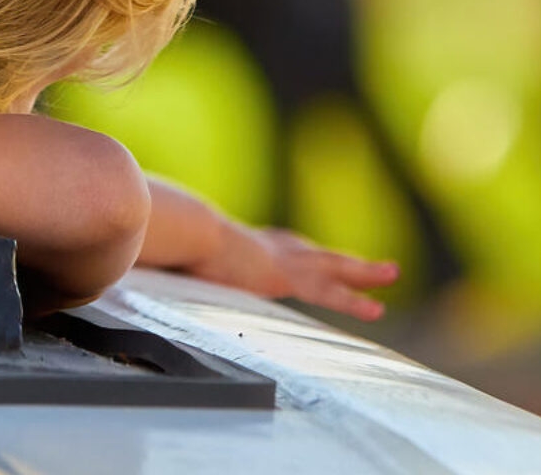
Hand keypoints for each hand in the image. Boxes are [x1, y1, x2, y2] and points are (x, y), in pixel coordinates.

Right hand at [164, 217, 400, 321]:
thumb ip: (173, 250)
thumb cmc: (174, 237)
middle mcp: (270, 246)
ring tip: (392, 274)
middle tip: (373, 265)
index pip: (281, 244)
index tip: (307, 252)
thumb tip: (149, 247)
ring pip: (332, 266)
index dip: (297, 250)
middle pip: (315, 252)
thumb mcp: (175, 248)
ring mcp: (281, 259)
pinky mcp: (286, 275)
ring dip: (363, 272)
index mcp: (246, 241)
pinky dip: (352, 300)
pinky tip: (375, 310)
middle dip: (343, 260)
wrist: (185, 229)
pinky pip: (328, 291)